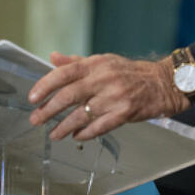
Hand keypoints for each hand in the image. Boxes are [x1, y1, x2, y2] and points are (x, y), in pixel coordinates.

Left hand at [27, 52, 186, 139]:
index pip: (65, 72)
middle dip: (49, 109)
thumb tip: (53, 58)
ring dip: (64, 126)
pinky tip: (76, 136)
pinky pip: (100, 126)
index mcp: (97, 64)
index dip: (46, 85)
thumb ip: (77, 62)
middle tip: (36, 119)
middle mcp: (104, 79)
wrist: (162, 83)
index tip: (32, 97)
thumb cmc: (130, 72)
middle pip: (70, 95)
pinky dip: (85, 133)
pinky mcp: (125, 113)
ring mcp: (115, 97)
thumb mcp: (104, 61)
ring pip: (82, 114)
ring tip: (53, 133)